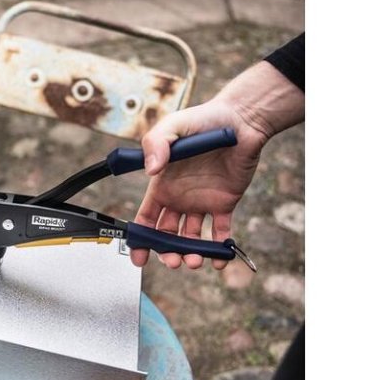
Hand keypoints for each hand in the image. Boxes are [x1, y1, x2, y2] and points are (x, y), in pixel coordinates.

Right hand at [132, 61, 303, 269]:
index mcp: (163, 184)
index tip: (138, 256)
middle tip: (174, 261)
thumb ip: (157, 144)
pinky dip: (221, 247)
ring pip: (192, 237)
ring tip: (195, 261)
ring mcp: (202, 202)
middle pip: (168, 234)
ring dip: (192, 253)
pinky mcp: (225, 203)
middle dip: (167, 252)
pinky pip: (221, 231)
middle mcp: (180, 197)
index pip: (146, 218)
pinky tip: (220, 258)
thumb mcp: (173, 126)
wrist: (241, 119)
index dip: (141, 238)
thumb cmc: (204, 119)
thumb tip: (151, 170)